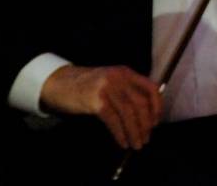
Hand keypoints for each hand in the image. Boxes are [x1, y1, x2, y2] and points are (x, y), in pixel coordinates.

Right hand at [40, 64, 162, 149]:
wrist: (58, 84)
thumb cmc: (87, 86)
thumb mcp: (111, 81)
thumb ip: (127, 91)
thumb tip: (145, 115)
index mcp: (126, 73)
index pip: (151, 88)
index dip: (157, 106)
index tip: (156, 122)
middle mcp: (119, 78)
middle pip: (141, 103)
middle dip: (146, 124)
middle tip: (146, 138)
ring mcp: (107, 88)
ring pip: (128, 113)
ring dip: (135, 132)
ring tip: (137, 144)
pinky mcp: (95, 101)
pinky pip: (113, 120)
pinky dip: (120, 134)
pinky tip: (123, 142)